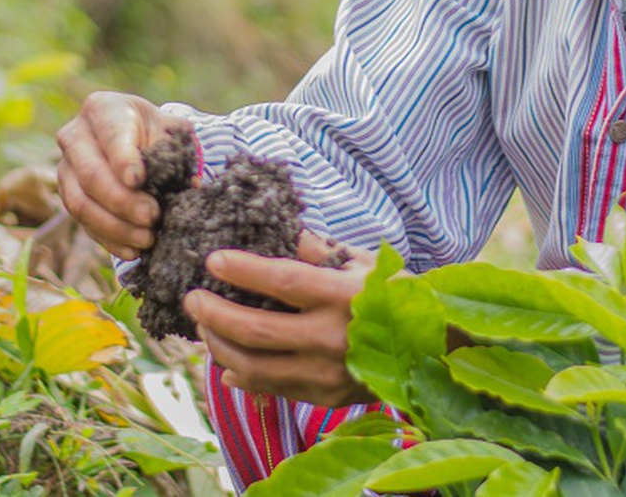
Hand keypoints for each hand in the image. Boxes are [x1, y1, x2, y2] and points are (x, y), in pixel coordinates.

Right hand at [55, 91, 183, 258]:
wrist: (135, 138)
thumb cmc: (155, 131)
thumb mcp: (170, 129)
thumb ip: (177, 149)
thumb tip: (189, 185)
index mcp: (102, 109)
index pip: (111, 136)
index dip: (123, 159)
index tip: (138, 180)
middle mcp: (74, 136)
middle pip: (91, 174)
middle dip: (122, 201)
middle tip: (152, 217)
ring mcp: (65, 168)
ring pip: (81, 204)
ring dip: (115, 226)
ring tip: (147, 239)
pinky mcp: (67, 196)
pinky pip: (83, 223)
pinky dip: (109, 240)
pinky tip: (133, 251)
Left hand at [184, 233, 376, 406]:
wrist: (433, 349)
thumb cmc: (395, 295)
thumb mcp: (363, 263)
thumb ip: (320, 250)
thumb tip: (279, 230)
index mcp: (343, 296)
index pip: (282, 282)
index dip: (243, 270)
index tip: (213, 260)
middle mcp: (332, 337)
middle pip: (256, 330)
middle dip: (213, 314)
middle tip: (192, 298)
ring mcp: (326, 372)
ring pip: (254, 366)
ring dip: (220, 345)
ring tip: (205, 327)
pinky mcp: (324, 396)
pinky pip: (271, 388)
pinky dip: (242, 375)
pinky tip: (227, 361)